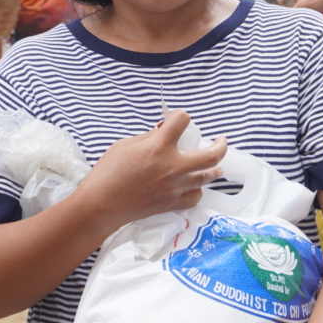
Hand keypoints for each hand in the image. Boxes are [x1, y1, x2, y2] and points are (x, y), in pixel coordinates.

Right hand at [74, 110, 227, 231]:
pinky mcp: (171, 203)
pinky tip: (195, 187)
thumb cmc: (107, 173)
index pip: (182, 121)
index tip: (177, 120)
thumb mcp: (124, 145)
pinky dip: (197, 191)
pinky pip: (195, 197)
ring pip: (207, 177)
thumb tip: (161, 134)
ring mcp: (175, 187)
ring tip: (217, 167)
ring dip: (215, 170)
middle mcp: (173, 166)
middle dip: (221, 146)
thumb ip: (148, 138)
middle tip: (221, 141)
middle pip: (211, 155)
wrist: (101, 205)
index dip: (180, 117)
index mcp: (159, 146)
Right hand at [276, 0, 322, 16]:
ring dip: (294, 14)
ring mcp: (304, 1)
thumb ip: (291, 12)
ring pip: (294, 9)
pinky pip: (300, 13)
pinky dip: (300, 17)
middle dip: (287, 9)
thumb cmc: (318, 0)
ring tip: (297, 19)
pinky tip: (302, 21)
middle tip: (288, 16)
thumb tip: (283, 19)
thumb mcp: (302, 5)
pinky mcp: (309, 8)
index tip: (283, 4)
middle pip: (287, 2)